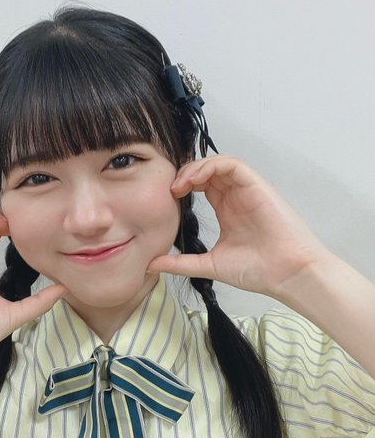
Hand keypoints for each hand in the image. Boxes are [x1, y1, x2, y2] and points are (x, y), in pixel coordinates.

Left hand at [147, 156, 328, 297]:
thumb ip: (181, 263)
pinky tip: (194, 180)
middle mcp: (236, 197)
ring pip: (217, 163)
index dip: (182, 186)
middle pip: (206, 171)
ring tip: (178, 185)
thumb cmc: (257, 270)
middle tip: (167, 190)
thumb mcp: (209, 265)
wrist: (285, 273)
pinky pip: (231, 164)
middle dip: (184, 175)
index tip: (166, 200)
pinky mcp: (256, 185)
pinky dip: (210, 166)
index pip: (202, 186)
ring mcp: (246, 190)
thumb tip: (152, 264)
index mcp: (227, 211)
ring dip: (194, 169)